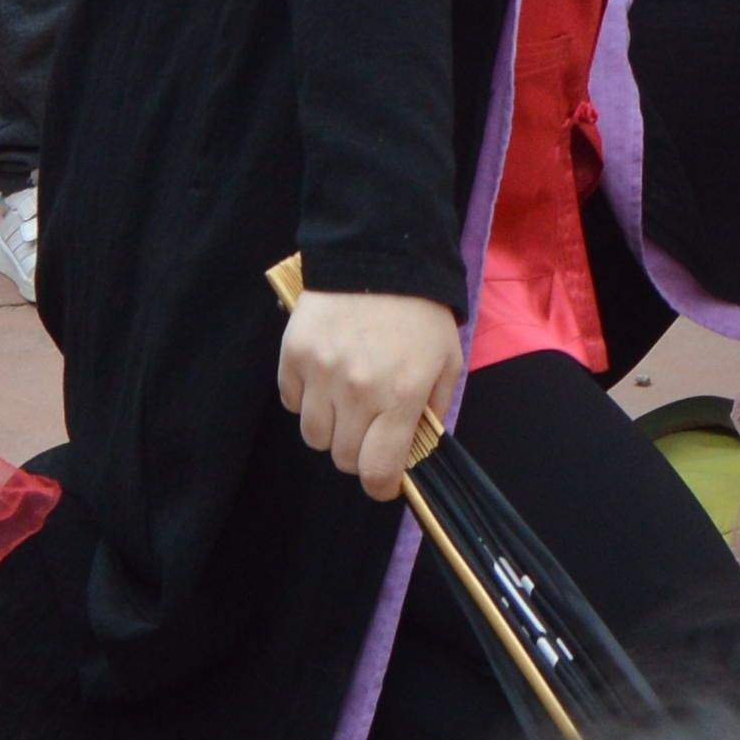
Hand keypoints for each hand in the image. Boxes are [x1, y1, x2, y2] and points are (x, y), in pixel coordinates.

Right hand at [275, 284, 465, 500]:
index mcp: (401, 395)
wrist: (379, 254)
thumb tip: (415, 450)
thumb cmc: (420, 312)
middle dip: (359, 452)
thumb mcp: (447, 360)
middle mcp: (358, 391)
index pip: (377, 471)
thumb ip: (434, 409)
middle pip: (343, 458)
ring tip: (346, 401)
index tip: (384, 480)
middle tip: (370, 429)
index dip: (380, 486)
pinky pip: (291, 402)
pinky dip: (306, 399)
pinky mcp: (294, 354)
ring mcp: (321, 373)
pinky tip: (326, 376)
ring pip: (314, 436)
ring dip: (331, 428)